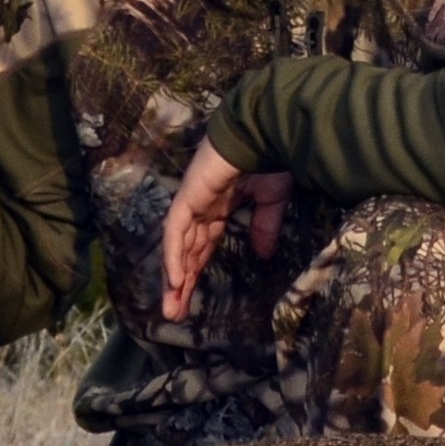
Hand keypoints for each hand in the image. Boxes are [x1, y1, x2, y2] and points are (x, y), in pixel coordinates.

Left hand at [158, 138, 293, 323]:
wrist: (267, 130)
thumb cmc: (273, 158)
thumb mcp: (273, 200)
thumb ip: (265, 226)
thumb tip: (264, 254)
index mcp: (220, 206)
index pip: (203, 246)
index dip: (197, 272)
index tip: (192, 301)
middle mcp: (202, 206)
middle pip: (187, 252)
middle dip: (181, 284)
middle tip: (174, 314)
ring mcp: (193, 200)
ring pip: (178, 246)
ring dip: (174, 278)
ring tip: (171, 309)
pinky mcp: (189, 195)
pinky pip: (177, 230)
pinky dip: (175, 255)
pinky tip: (175, 281)